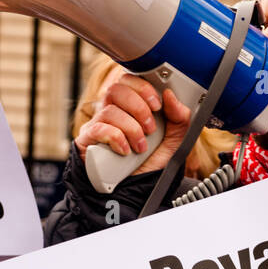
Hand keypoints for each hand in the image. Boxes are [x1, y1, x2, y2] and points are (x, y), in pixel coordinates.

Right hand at [74, 76, 190, 174]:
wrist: (136, 188)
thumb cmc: (151, 161)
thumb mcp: (174, 140)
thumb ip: (179, 118)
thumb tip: (170, 95)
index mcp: (130, 105)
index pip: (129, 80)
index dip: (143, 88)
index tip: (157, 104)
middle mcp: (112, 110)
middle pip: (116, 89)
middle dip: (138, 108)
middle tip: (150, 128)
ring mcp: (98, 124)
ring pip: (110, 110)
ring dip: (131, 128)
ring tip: (140, 146)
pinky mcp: (88, 139)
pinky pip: (99, 129)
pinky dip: (116, 138)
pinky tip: (125, 151)